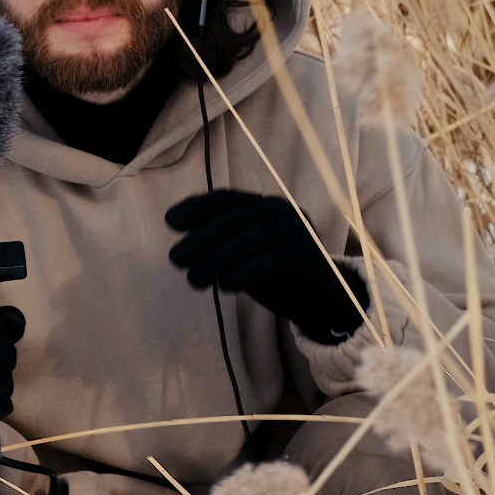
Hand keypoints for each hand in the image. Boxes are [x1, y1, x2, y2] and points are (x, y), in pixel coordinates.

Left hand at [166, 190, 368, 344]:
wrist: (323, 296)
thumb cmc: (275, 272)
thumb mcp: (244, 253)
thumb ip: (220, 242)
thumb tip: (181, 239)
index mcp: (264, 205)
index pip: (227, 198)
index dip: (197, 207)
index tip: (171, 221)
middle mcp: (281, 212)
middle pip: (234, 218)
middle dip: (200, 238)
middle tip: (176, 259)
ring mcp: (295, 232)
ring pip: (248, 240)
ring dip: (215, 260)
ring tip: (195, 280)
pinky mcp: (304, 257)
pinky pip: (268, 261)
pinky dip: (243, 272)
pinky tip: (224, 285)